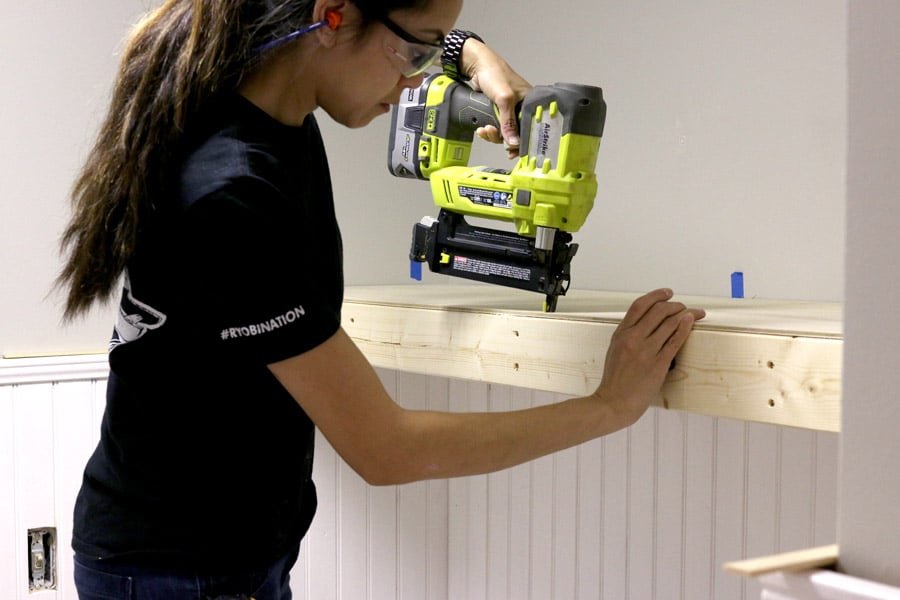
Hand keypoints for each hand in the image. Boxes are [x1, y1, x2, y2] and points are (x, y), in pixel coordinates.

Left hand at [461, 40, 531, 157]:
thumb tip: (513, 143)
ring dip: (493, 135)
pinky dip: (488, 131)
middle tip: (492, 134)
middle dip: (502, 138)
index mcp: (530, 103)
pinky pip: (496, 128)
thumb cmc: (496, 74)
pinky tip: (482, 129)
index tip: (513, 151)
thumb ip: (509, 122)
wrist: (477, 66)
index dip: (522, 142)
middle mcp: (521, 109)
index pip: (531, 129)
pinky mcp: (498, 112)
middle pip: (516, 134)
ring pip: (504, 133)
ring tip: (484, 130)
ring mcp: (509, 111)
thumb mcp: (504, 99)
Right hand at [595, 289, 705, 425]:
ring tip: (693, 313)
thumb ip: (628, 335)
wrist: (614, 402)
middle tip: (683, 306)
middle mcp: (633, 338)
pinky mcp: (658, 363)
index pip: (640, 305)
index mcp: (621, 333)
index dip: (656, 295)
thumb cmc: (614, 380)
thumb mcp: (615, 350)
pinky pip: (675, 340)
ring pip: (670, 323)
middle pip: (658, 311)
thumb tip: (647, 323)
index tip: (668, 293)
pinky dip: (685, 328)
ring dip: (685, 314)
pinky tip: (690, 321)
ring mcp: (646, 350)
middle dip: (675, 305)